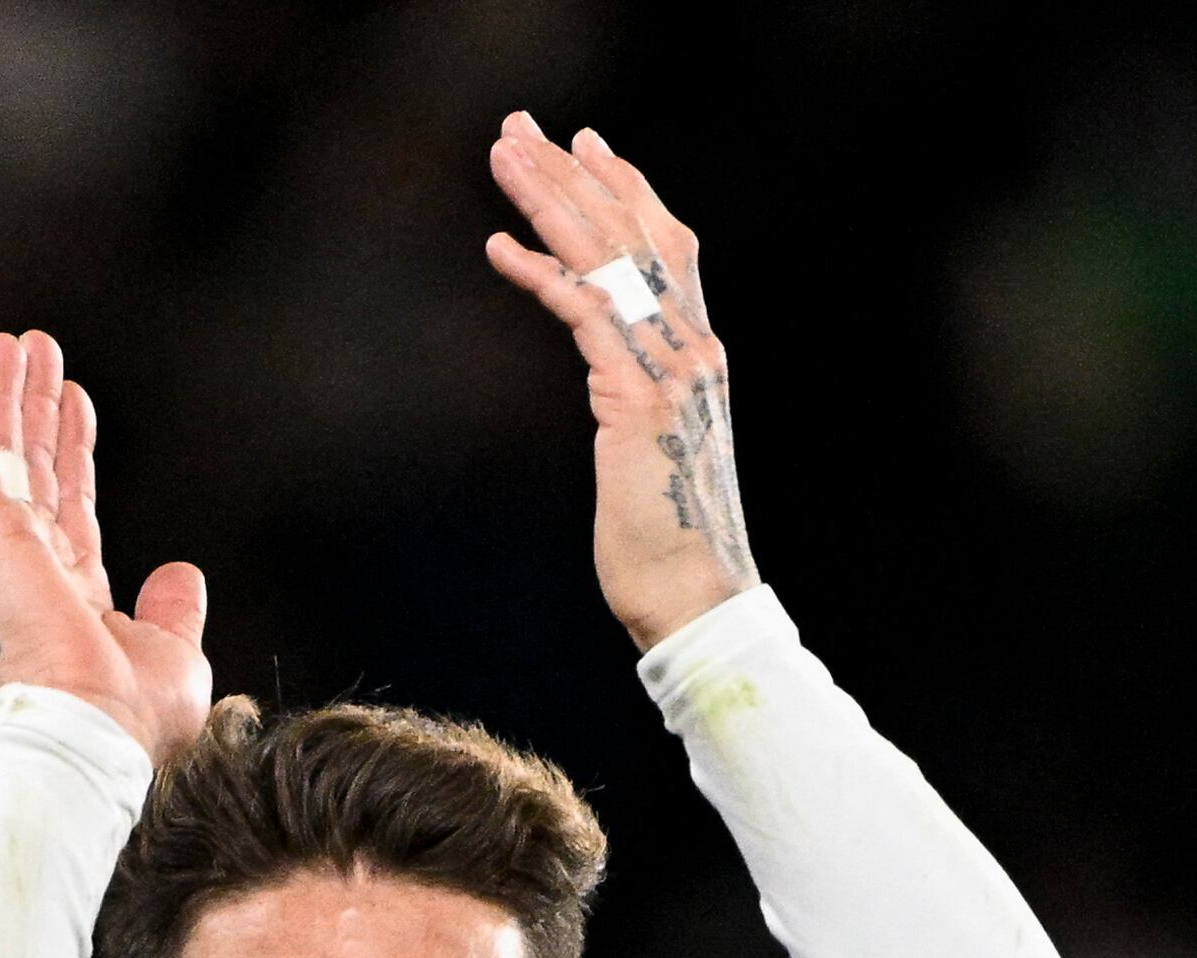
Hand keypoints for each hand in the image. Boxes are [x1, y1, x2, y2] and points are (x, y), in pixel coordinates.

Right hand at [0, 329, 209, 758]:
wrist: (95, 731)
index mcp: (74, 594)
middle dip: (32, 408)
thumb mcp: (175, 650)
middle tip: (32, 351)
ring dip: (2, 396)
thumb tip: (180, 574)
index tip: (74, 398)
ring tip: (4, 343)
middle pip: (33, 468)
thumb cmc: (134, 715)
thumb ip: (173, 607)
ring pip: (1, 456)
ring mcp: (8, 552)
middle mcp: (35, 568)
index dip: (72, 448)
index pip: (72, 503)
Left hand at [480, 116, 755, 647]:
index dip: (626, 189)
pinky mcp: (633, 398)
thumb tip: (613, 380)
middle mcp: (691, 344)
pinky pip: (582, 317)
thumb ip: (636, 399)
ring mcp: (668, 367)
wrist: (692, 591)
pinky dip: (540, 276)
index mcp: (698, 351)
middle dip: (574, 174)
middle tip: (522, 126)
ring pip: (604, 258)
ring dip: (548, 202)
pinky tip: (499, 247)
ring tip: (504, 157)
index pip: (665, 246)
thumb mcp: (651, 448)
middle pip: (630, 232)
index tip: (586, 144)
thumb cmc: (666, 536)